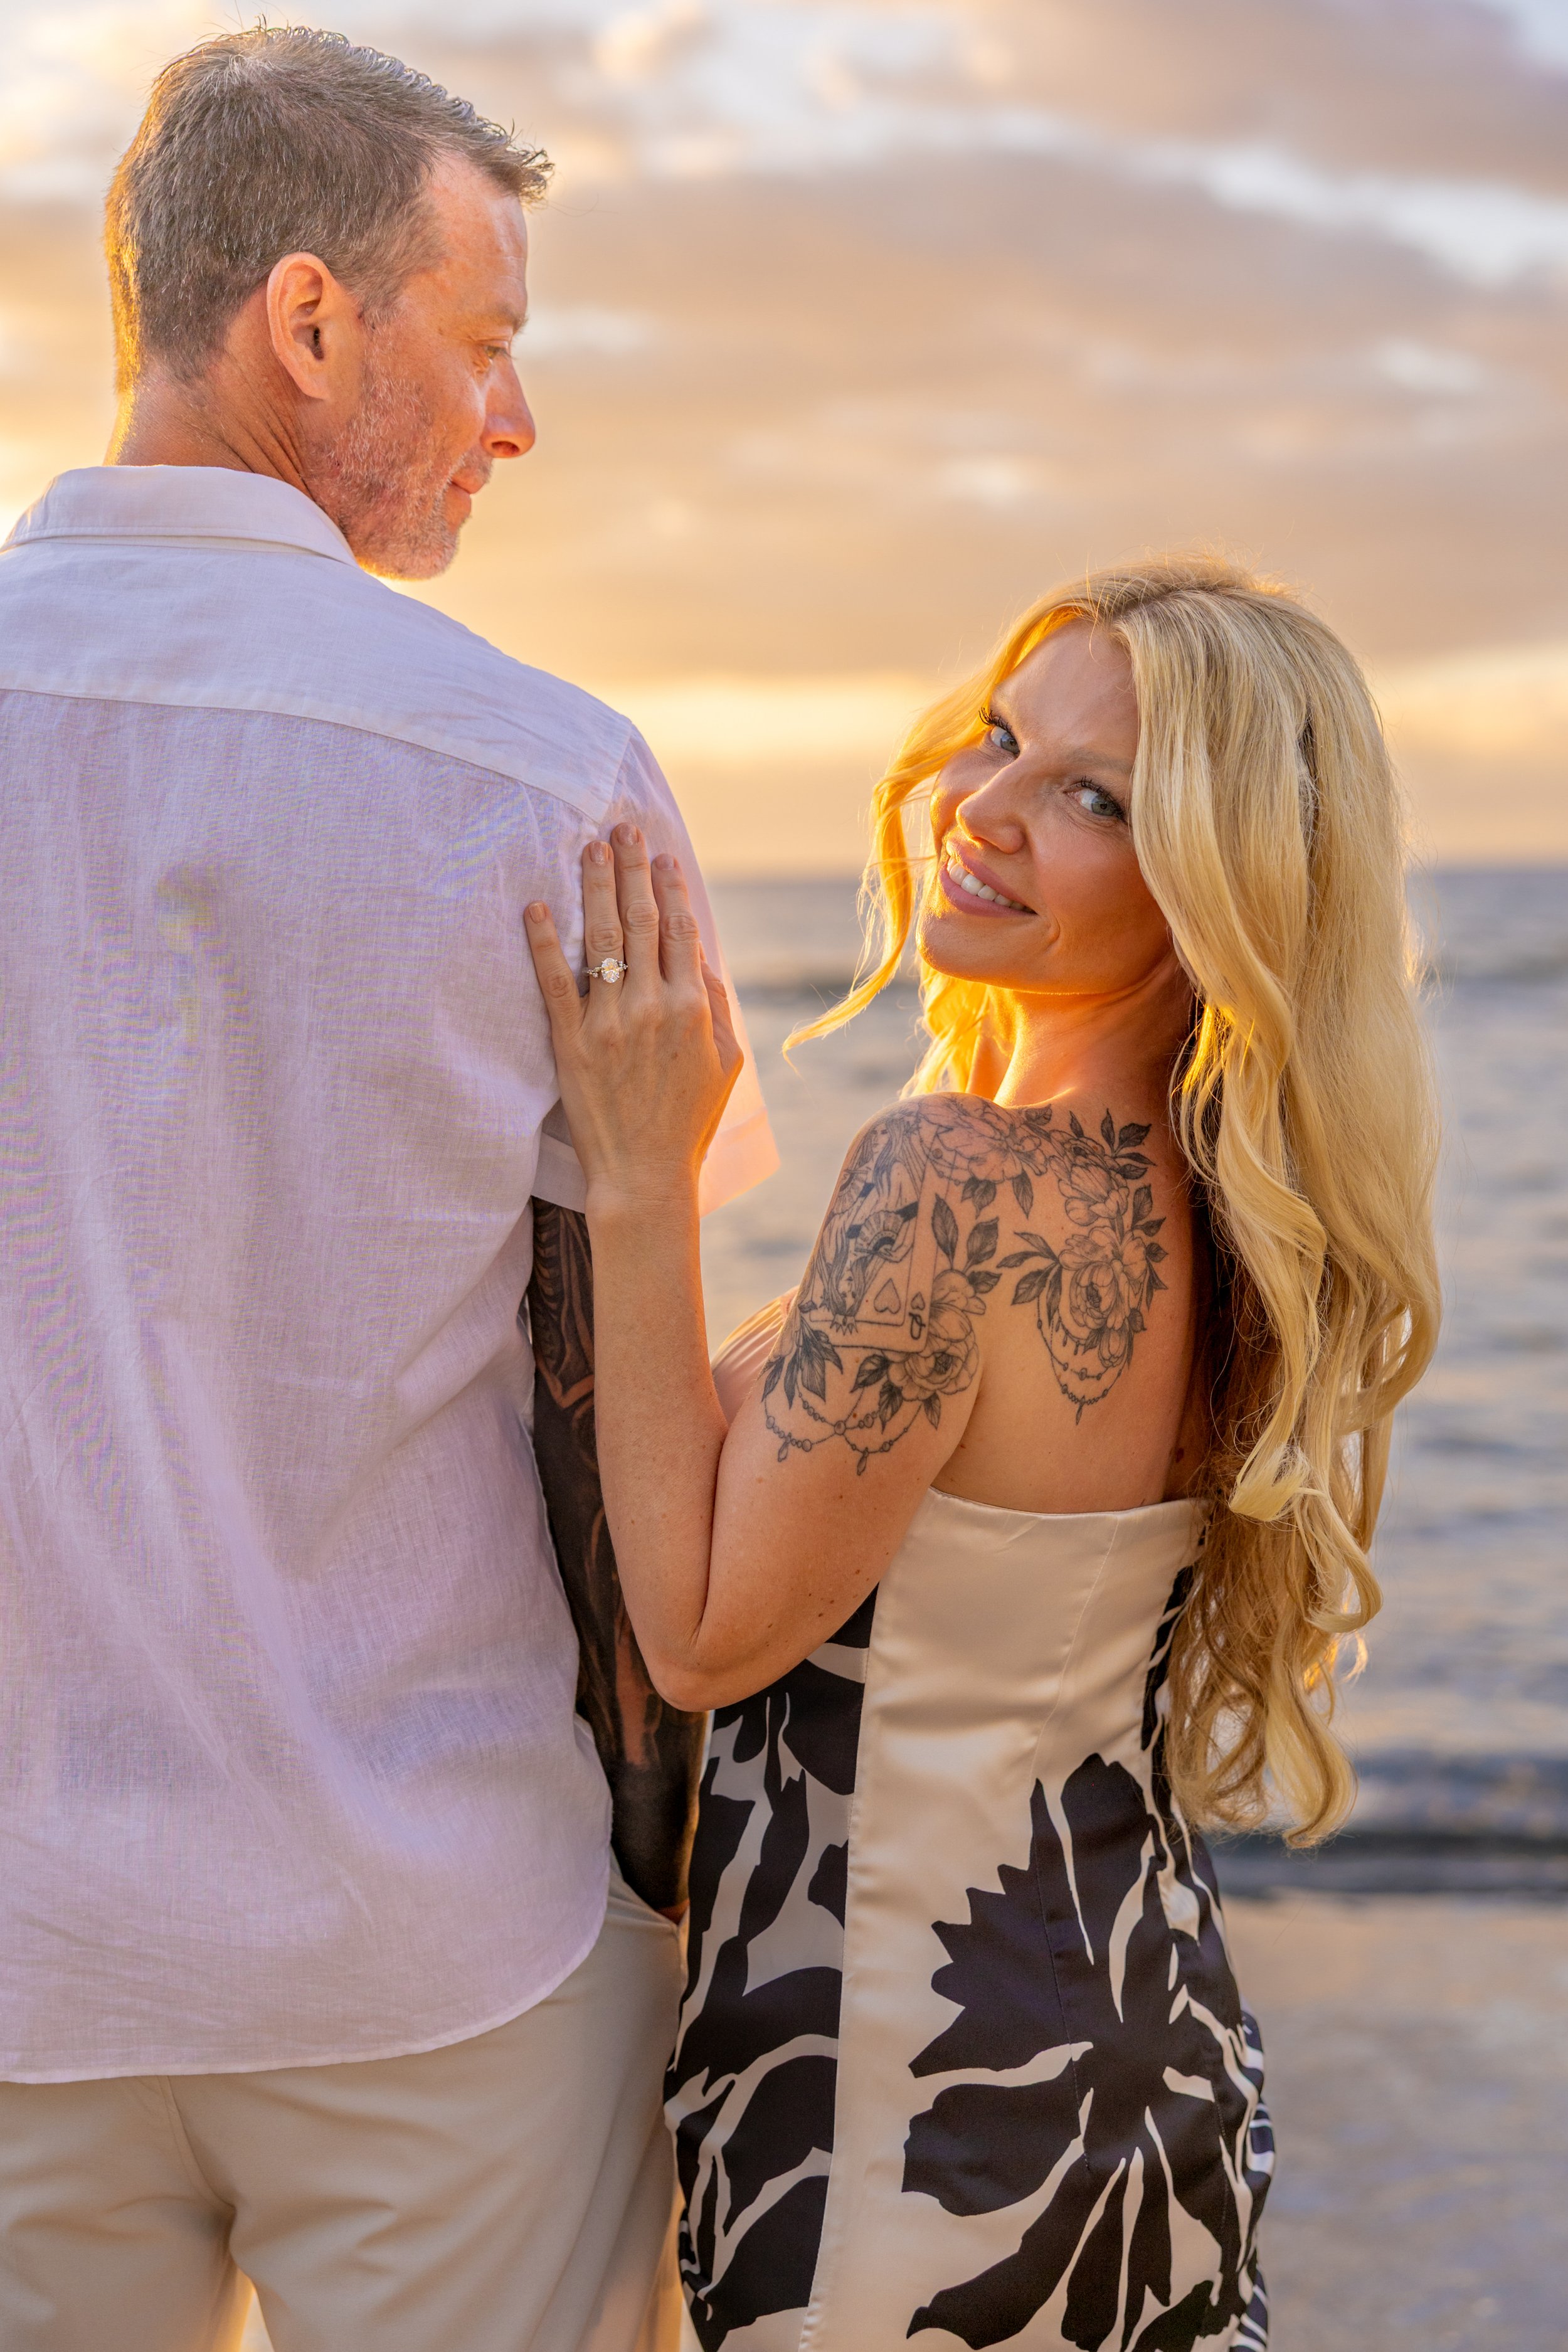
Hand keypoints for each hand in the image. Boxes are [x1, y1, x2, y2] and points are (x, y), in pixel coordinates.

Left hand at [527, 825, 742, 1214]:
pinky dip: (544, 942)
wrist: (644, 1175)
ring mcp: (608, 1024)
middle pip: (642, 921)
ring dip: (594, 887)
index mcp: (693, 1009)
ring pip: (601, 939)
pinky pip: (554, 981)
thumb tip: (701, 954)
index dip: (671, 887)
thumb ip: (715, 1005)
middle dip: (632, 869)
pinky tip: (536, 907)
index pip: (681, 930)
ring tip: (588, 848)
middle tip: (621, 828)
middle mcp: (652, 1008)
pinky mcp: (571, 1043)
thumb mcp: (725, 1064)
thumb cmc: (689, 1121)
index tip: (661, 853)